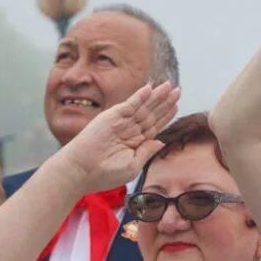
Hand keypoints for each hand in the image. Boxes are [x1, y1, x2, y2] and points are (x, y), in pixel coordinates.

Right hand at [52, 82, 180, 193]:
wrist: (82, 170)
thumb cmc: (105, 173)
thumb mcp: (133, 166)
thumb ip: (147, 151)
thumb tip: (161, 141)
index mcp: (135, 143)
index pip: (154, 126)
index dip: (166, 115)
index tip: (176, 105)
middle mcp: (130, 130)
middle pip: (152, 113)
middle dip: (165, 102)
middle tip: (178, 90)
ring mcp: (121, 122)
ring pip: (144, 107)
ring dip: (157, 96)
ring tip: (169, 86)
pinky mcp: (113, 116)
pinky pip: (130, 104)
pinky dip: (140, 96)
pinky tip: (151, 88)